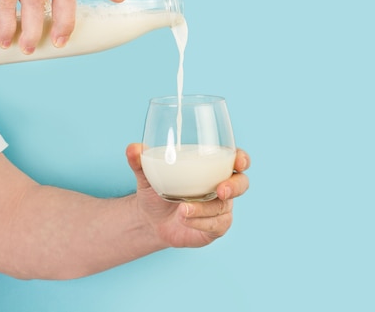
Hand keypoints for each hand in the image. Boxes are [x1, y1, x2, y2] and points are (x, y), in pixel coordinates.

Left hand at [125, 143, 249, 247]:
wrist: (150, 220)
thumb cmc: (157, 190)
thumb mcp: (147, 175)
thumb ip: (140, 161)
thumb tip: (132, 148)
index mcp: (213, 167)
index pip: (236, 159)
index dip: (242, 159)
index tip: (238, 161)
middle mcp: (222, 186)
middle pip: (241, 184)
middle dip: (234, 186)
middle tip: (220, 190)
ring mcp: (221, 208)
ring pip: (224, 207)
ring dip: (205, 208)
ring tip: (182, 210)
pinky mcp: (215, 227)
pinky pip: (216, 225)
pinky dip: (201, 222)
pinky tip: (185, 220)